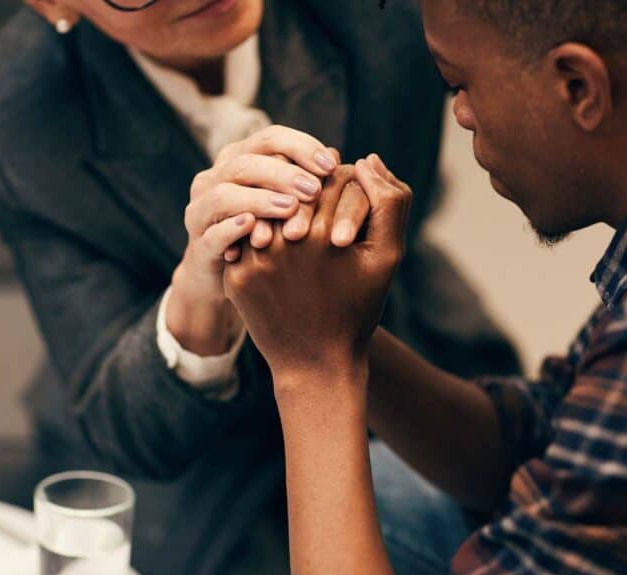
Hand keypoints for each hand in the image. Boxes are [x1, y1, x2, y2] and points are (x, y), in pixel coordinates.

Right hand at [167, 126, 337, 353]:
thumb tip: (340, 159)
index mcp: (241, 160)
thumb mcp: (290, 206)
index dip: (301, 147)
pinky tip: (256, 231)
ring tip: (290, 209)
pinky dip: (232, 230)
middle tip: (314, 189)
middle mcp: (216, 179)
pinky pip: (211, 234)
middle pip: (245, 163)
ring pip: (223, 195)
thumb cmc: (271, 237)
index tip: (332, 165)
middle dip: (282, 174)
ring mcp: (201, 211)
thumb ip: (308, 182)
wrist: (233, 281)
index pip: (270, 138)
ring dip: (259, 200)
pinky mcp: (199, 246)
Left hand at [223, 155, 411, 379]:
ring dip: (281, 215)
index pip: (332, 180)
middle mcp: (289, 241)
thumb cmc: (357, 308)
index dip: (342, 191)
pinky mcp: (236, 274)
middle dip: (310, 202)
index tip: (348, 213)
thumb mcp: (387, 257)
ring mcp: (258, 258)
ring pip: (268, 210)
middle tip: (321, 222)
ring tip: (298, 236)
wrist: (316, 362)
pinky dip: (259, 237)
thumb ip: (389, 202)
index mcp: (330, 232)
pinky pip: (246, 237)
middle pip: (297, 193)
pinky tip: (276, 255)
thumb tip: (366, 160)